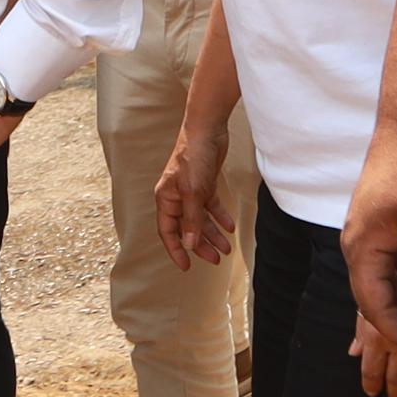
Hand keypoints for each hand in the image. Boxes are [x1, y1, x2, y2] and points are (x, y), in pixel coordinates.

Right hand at [153, 131, 231, 272]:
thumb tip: (189, 244)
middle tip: (215, 260)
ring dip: (213, 234)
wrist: (206, 130)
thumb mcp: (193, 192)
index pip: (168, 231)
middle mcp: (176, 197)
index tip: (186, 266)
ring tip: (226, 249)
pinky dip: (220, 217)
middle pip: (187, 228)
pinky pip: (211, 206)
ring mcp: (190, 191)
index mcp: (166, 199)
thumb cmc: (193, 157)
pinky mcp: (204, 184)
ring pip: (201, 219)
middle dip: (200, 245)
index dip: (176, 250)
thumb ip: (192, 219)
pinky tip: (230, 227)